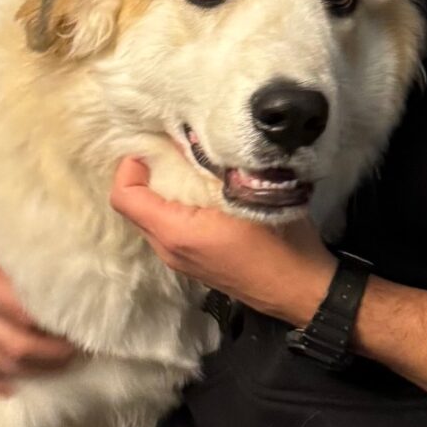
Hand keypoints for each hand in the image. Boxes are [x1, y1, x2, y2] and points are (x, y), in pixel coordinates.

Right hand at [0, 132, 81, 395]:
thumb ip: (29, 228)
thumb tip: (77, 239)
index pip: (29, 317)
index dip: (62, 329)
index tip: (90, 325)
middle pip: (15, 348)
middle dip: (54, 355)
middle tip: (84, 348)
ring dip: (28, 370)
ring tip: (59, 364)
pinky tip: (9, 385)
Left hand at [110, 159, 334, 325]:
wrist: (301, 289)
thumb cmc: (281, 244)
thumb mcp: (251, 196)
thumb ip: (217, 167)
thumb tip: (192, 136)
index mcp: (177, 233)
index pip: (125, 198)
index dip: (129, 167)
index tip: (152, 146)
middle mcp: (170, 250)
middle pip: (135, 207)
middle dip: (146, 175)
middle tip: (171, 149)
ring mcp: (181, 260)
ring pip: (153, 219)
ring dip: (162, 192)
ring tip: (190, 167)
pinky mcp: (194, 263)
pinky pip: (170, 230)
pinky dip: (176, 208)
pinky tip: (204, 192)